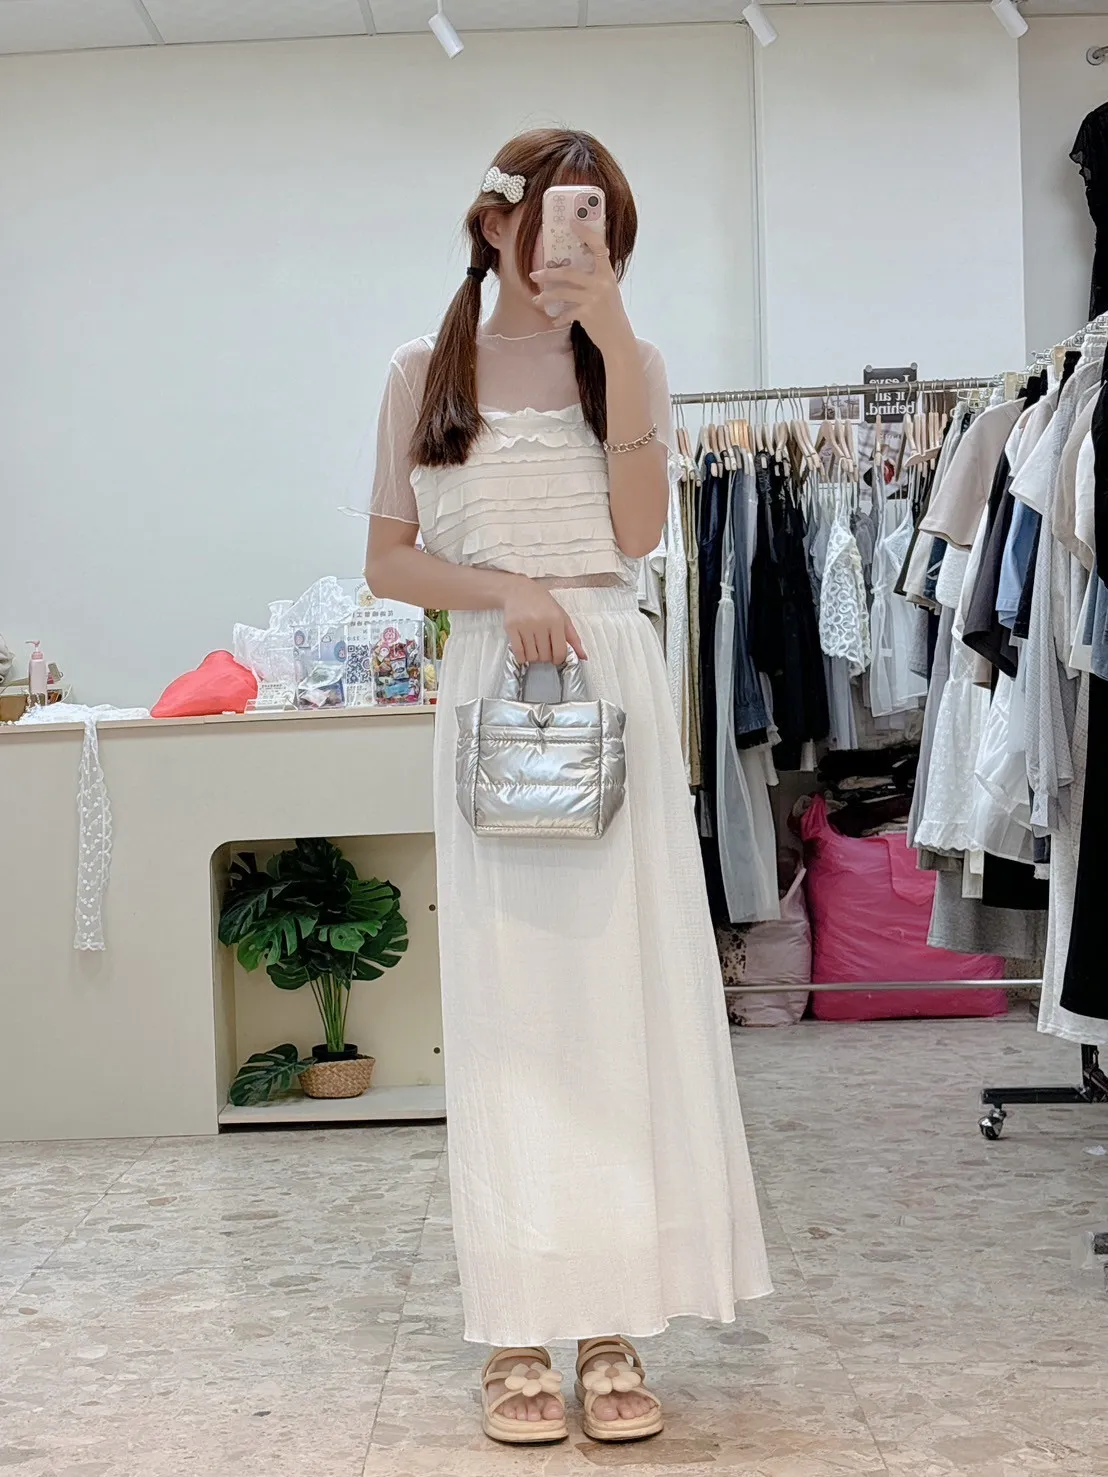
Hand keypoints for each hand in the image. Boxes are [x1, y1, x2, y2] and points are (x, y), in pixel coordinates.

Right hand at [501, 578, 586, 666]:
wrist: (519, 591)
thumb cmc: (544, 605)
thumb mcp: (562, 617)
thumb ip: (573, 638)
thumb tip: (584, 657)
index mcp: (556, 620)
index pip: (560, 651)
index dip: (559, 659)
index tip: (556, 657)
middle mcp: (540, 623)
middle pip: (545, 656)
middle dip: (546, 657)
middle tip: (544, 649)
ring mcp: (524, 625)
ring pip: (531, 656)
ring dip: (534, 657)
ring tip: (534, 648)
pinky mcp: (511, 628)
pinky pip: (518, 653)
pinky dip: (522, 658)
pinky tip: (525, 652)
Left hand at [530, 218, 633, 357]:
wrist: (618, 338)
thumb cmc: (610, 314)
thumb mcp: (608, 291)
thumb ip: (595, 278)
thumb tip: (571, 269)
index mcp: (607, 274)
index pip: (598, 247)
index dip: (586, 233)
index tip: (572, 223)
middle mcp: (602, 283)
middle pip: (568, 272)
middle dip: (548, 274)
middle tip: (534, 274)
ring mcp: (594, 298)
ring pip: (562, 292)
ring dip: (546, 296)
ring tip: (537, 299)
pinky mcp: (587, 314)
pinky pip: (566, 312)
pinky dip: (558, 317)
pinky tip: (554, 320)